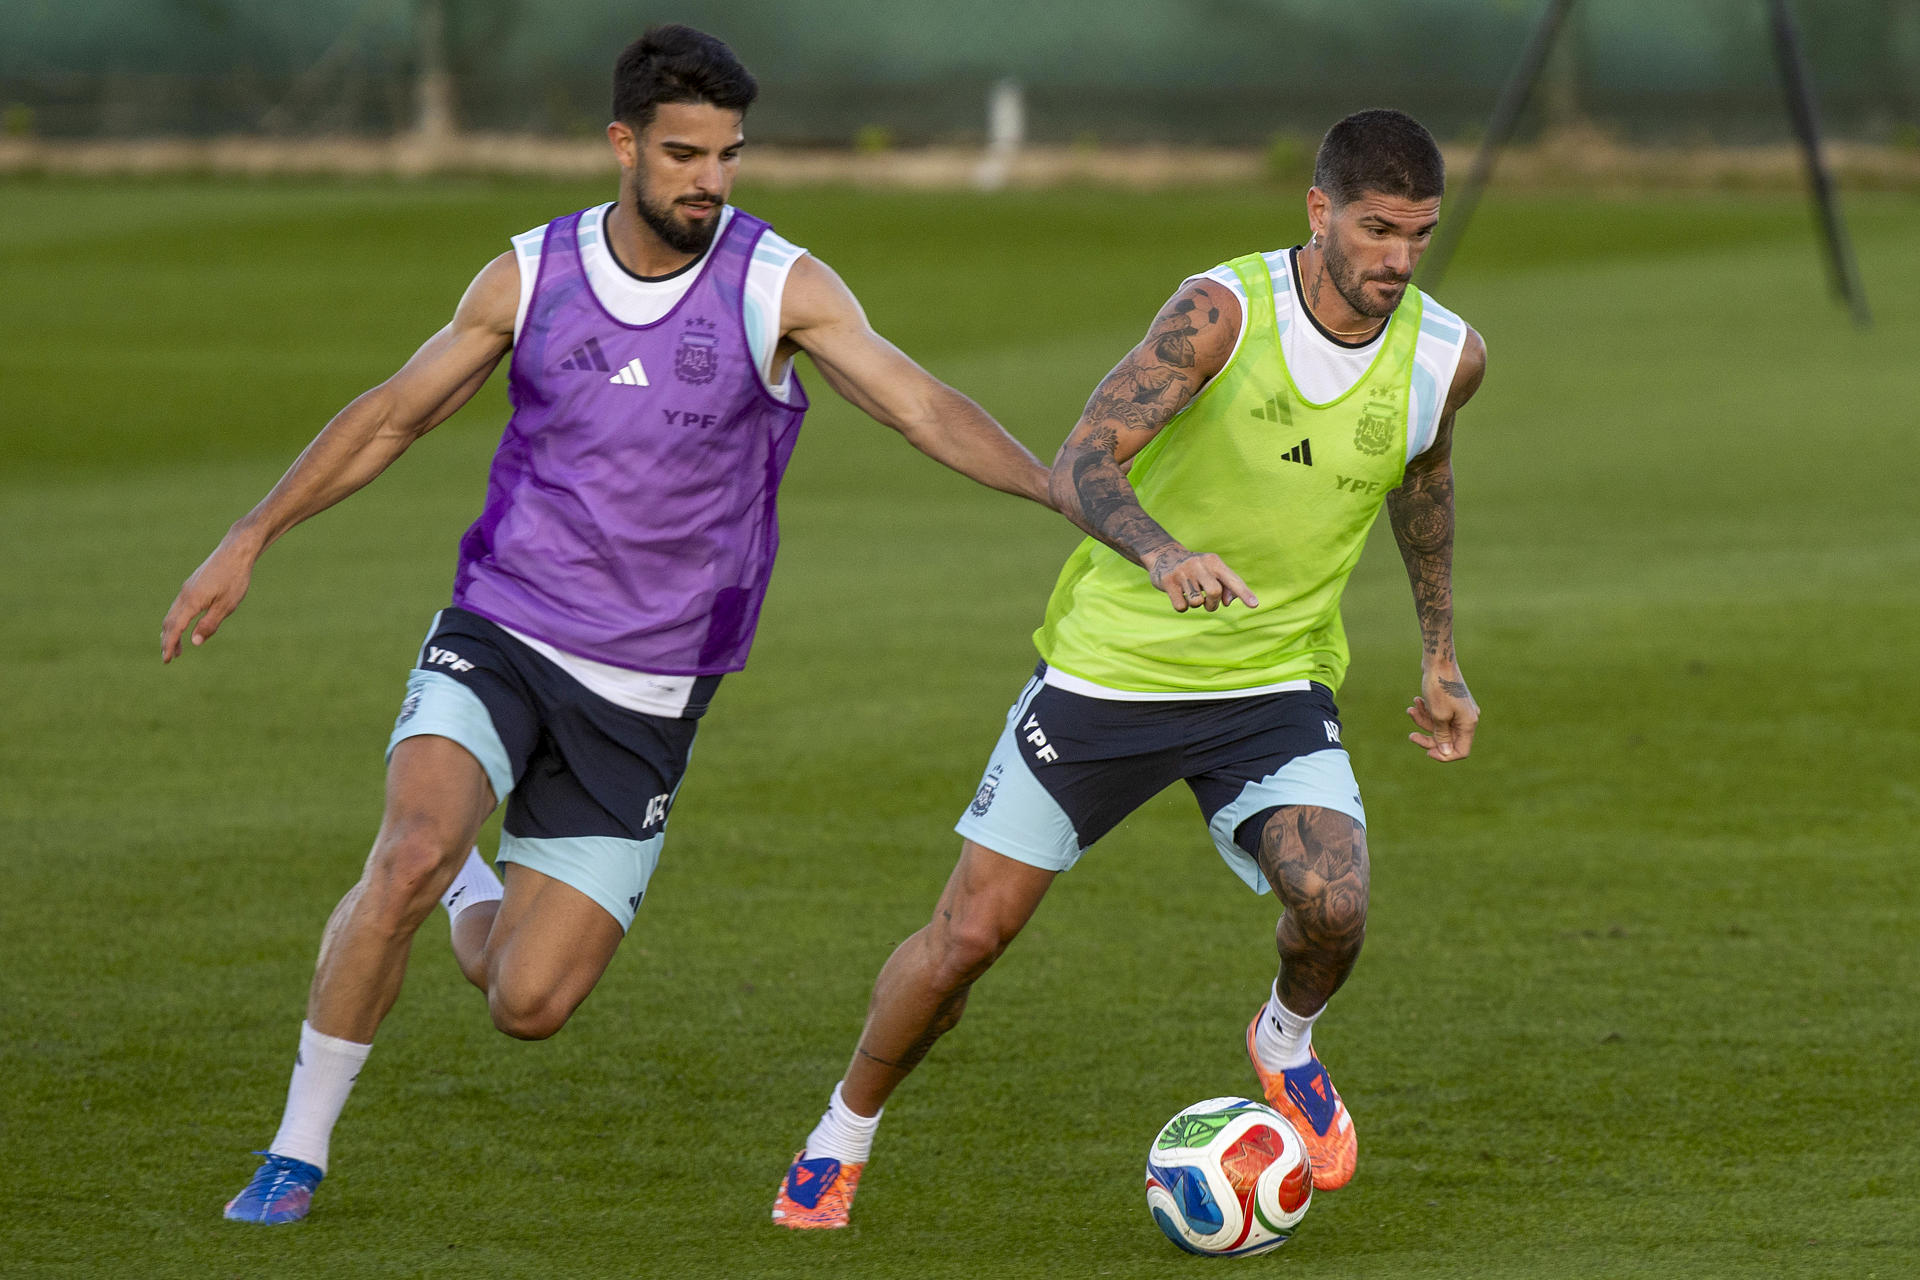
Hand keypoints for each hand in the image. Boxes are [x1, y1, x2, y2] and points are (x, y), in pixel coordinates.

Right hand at [161, 534, 258, 662]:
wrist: (235, 551)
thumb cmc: (235, 578)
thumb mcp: (227, 605)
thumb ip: (209, 624)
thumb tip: (194, 643)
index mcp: (192, 601)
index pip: (175, 628)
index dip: (169, 645)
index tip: (166, 660)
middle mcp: (185, 595)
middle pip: (169, 622)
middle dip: (167, 640)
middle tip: (169, 658)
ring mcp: (187, 588)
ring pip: (173, 614)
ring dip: (172, 631)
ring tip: (178, 647)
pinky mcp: (193, 584)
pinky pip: (179, 606)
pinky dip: (178, 620)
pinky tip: (186, 625)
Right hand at [1147, 546, 1258, 613]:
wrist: (1164, 556)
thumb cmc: (1196, 569)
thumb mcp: (1212, 572)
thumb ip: (1226, 586)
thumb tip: (1228, 602)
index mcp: (1213, 561)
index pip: (1232, 579)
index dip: (1244, 593)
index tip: (1254, 605)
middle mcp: (1199, 564)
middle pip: (1214, 592)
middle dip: (1212, 604)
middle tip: (1208, 603)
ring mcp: (1182, 572)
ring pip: (1196, 602)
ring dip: (1196, 605)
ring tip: (1192, 596)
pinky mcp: (1167, 581)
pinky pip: (1181, 606)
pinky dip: (1182, 607)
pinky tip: (1179, 596)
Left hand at [1406, 664, 1477, 761]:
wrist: (1438, 660)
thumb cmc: (1439, 687)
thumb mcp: (1438, 716)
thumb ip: (1442, 736)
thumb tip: (1445, 753)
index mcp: (1469, 723)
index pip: (1461, 750)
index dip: (1444, 755)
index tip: (1427, 752)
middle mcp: (1467, 718)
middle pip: (1448, 740)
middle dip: (1428, 737)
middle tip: (1411, 735)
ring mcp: (1459, 710)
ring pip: (1440, 727)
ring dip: (1423, 720)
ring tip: (1411, 709)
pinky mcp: (1451, 703)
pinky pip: (1438, 715)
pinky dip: (1426, 711)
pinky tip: (1416, 701)